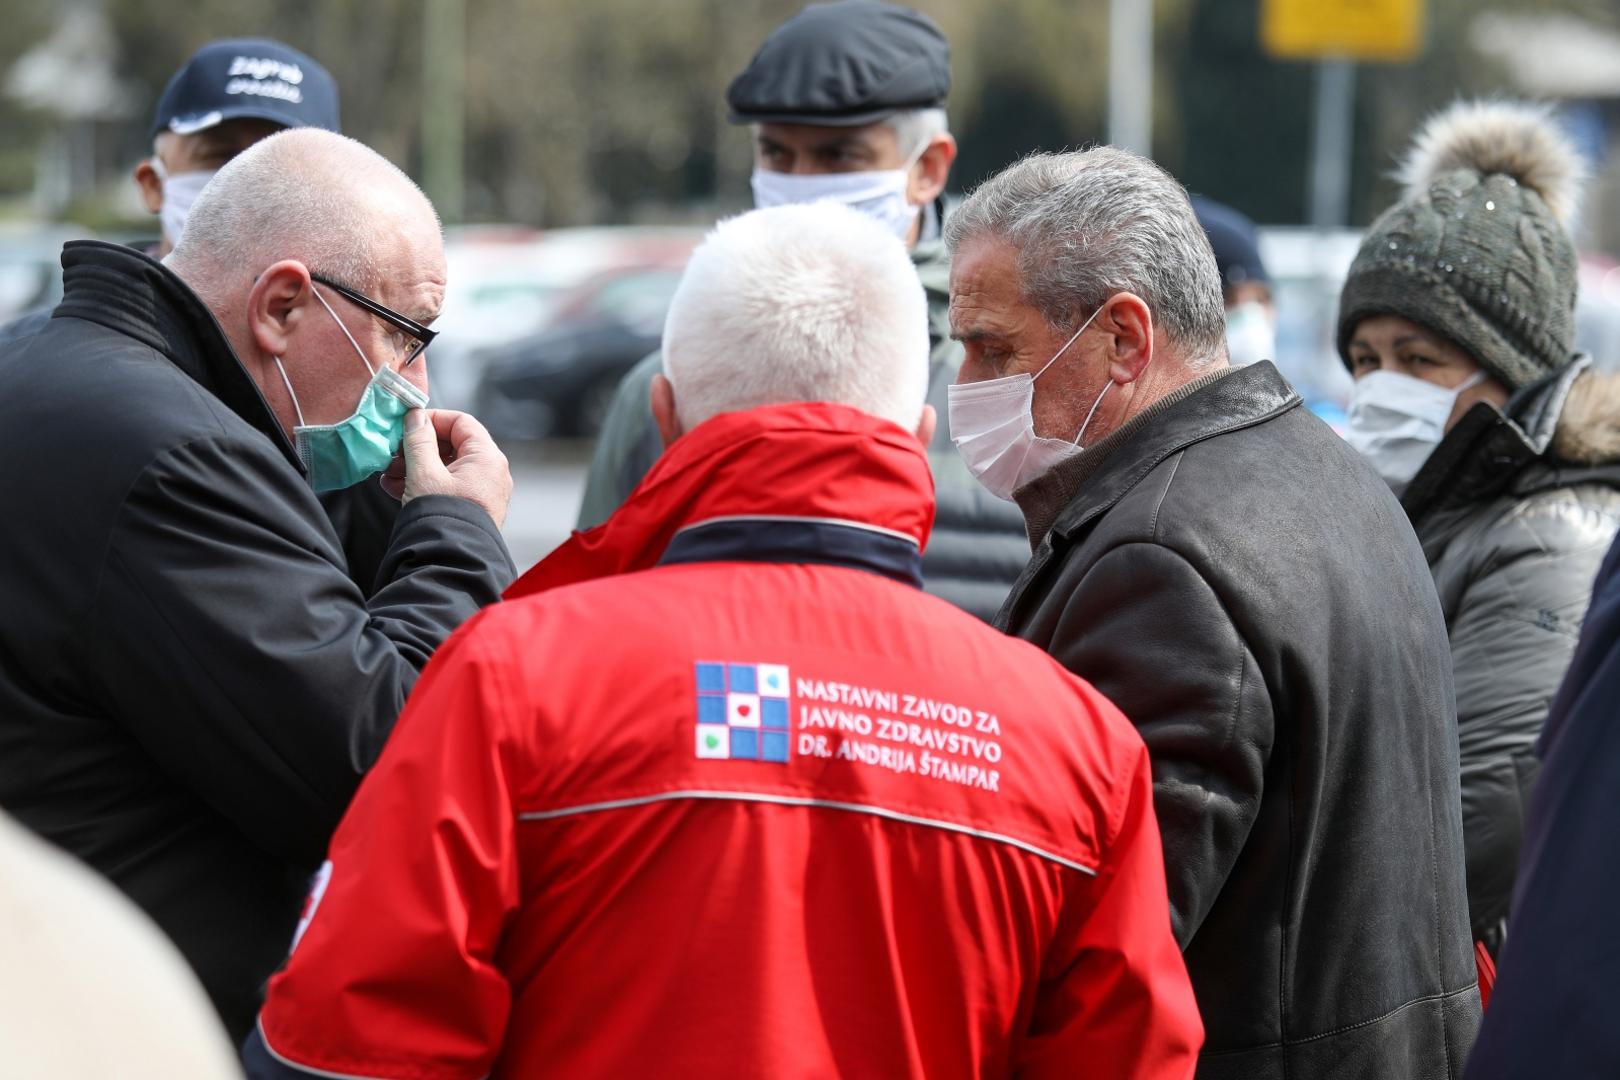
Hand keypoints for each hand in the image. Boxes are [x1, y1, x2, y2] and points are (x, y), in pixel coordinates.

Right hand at [383, 409, 512, 526]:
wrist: (451, 562)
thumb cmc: (443, 516)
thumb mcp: (424, 473)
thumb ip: (418, 440)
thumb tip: (416, 417)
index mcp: (486, 458)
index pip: (461, 422)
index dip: (432, 419)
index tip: (407, 424)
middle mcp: (490, 473)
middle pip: (451, 445)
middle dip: (417, 447)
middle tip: (392, 452)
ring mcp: (482, 492)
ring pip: (445, 467)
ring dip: (414, 466)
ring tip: (388, 473)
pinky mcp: (470, 508)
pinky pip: (446, 487)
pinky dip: (422, 484)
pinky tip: (395, 488)